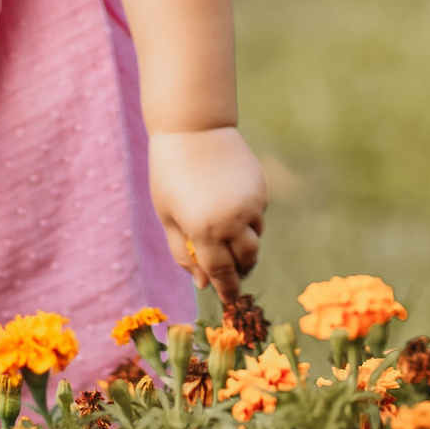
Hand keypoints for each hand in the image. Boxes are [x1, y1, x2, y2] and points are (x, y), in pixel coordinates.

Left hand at [150, 126, 266, 294]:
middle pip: (246, 259)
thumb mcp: (168, 216)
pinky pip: (258, 214)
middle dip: (240, 270)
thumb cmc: (170, 174)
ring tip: (225, 234)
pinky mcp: (261, 187)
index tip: (229, 299)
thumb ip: (184, 252)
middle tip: (231, 273)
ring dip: (243, 244)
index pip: (222, 273)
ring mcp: (251, 203)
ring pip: (256, 237)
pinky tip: (229, 205)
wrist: (194, 129)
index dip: (227, 289)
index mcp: (205, 231)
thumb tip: (204, 283)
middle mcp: (233, 220)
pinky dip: (247, 219)